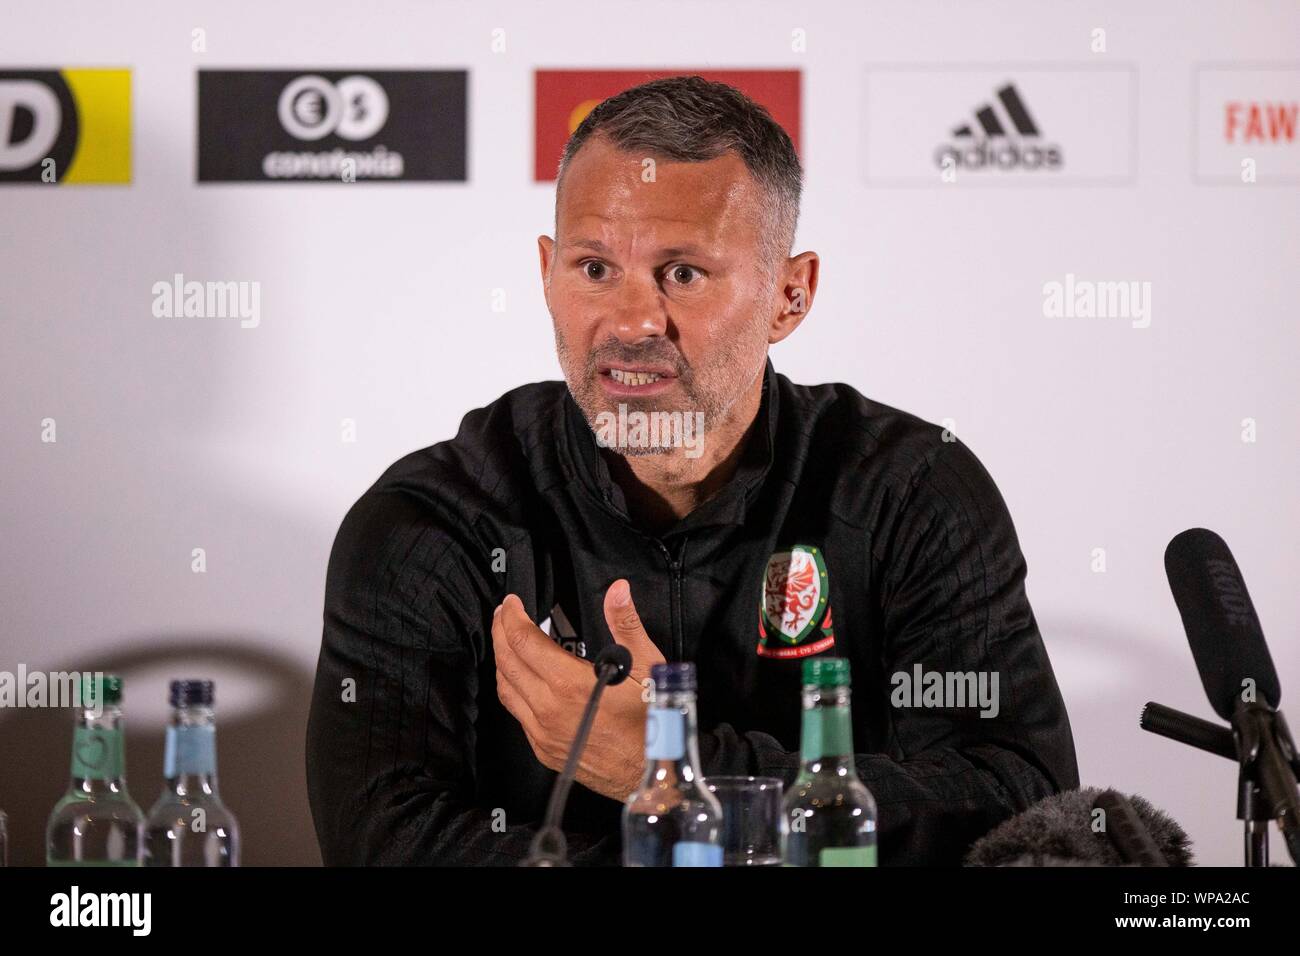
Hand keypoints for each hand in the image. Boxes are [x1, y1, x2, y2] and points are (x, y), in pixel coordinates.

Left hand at [492, 579, 666, 800]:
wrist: (649, 771)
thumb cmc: (652, 723)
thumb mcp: (646, 665)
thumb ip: (626, 624)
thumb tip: (617, 591)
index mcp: (569, 684)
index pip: (523, 641)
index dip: (512, 617)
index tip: (512, 603)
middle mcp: (549, 709)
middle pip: (507, 662)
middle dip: (500, 632)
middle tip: (503, 614)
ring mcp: (543, 732)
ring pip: (506, 689)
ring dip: (502, 661)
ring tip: (506, 642)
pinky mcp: (544, 748)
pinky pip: (517, 714)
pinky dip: (513, 690)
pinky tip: (521, 681)